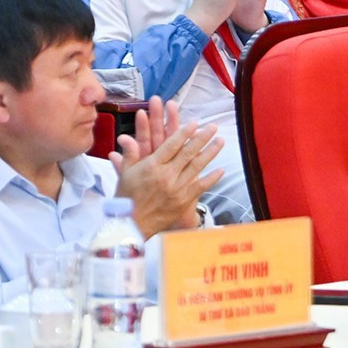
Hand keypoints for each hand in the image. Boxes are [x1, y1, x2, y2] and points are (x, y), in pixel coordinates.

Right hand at [113, 100, 223, 237]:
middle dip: (202, 137)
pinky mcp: (183, 201)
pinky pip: (200, 187)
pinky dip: (211, 178)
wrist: (133, 224)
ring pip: (197, 166)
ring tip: (220, 141)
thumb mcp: (126, 172)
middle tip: (213, 127)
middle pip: (188, 152)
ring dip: (210, 153)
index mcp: (152, 166)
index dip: (184, 132)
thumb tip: (126, 137)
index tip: (194, 123)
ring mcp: (177, 188)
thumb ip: (130, 153)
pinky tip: (220, 170)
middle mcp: (167, 175)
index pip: (172, 145)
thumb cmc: (127, 197)